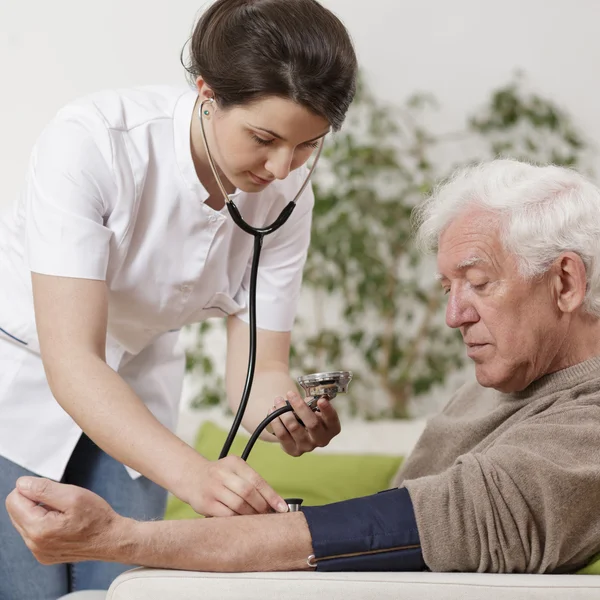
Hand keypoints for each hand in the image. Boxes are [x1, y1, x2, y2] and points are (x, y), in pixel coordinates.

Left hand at [5, 477, 123, 564]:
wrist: (111, 539)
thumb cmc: (97, 517)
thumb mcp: (73, 495)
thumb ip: (43, 489)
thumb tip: (21, 484)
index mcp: (38, 529)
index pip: (13, 500)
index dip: (31, 488)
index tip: (51, 490)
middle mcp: (34, 544)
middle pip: (16, 511)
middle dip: (34, 500)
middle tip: (60, 500)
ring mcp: (38, 552)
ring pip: (24, 521)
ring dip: (39, 511)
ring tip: (63, 512)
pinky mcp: (44, 554)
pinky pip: (34, 532)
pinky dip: (44, 522)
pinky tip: (62, 522)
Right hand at [184, 455, 288, 516]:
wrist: (192, 476)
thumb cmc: (220, 476)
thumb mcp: (235, 470)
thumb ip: (251, 481)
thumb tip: (274, 502)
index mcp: (235, 463)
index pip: (257, 480)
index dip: (271, 496)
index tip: (282, 508)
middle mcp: (223, 473)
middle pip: (248, 492)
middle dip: (262, 506)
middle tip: (269, 515)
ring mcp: (213, 488)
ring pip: (238, 505)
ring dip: (251, 515)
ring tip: (257, 520)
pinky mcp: (206, 503)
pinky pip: (227, 515)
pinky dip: (238, 520)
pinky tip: (242, 522)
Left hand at [269, 390, 341, 456]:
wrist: (300, 429)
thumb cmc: (310, 414)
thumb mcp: (315, 408)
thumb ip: (312, 403)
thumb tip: (299, 397)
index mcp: (332, 428)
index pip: (332, 419)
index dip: (327, 410)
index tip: (321, 399)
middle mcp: (322, 440)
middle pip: (312, 424)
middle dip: (300, 407)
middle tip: (290, 393)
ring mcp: (308, 447)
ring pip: (294, 427)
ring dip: (283, 411)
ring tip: (278, 400)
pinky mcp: (294, 451)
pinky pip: (282, 435)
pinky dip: (275, 421)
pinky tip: (272, 411)